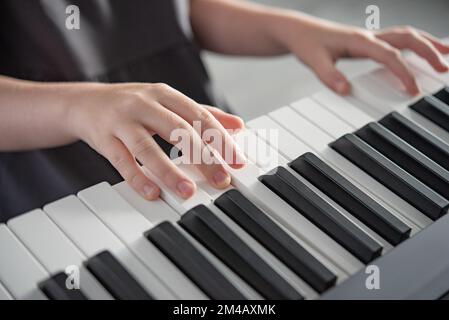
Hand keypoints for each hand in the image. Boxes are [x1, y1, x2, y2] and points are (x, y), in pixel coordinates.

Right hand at [66, 82, 244, 199]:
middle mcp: (144, 104)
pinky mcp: (103, 138)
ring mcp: (122, 121)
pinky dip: (137, 178)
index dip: (220, 139)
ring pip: (148, 147)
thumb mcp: (167, 102)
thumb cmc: (133, 105)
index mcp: (165, 94)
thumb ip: (202, 113)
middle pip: (178, 130)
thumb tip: (238, 125)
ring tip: (187, 191)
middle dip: (203, 156)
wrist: (85, 102)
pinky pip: (121, 160)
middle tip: (221, 180)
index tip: (238, 161)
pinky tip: (152, 193)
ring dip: (169, 171)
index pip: (199, 116)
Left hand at [278, 17, 448, 94]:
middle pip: (407, 37)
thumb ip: (329, 75)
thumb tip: (346, 90)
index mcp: (358, 40)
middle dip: (428, 51)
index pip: (389, 55)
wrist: (298, 31)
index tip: (413, 90)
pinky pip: (396, 40)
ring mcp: (368, 37)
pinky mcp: (366, 41)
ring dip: (426, 43)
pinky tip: (418, 52)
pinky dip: (413, 44)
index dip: (403, 72)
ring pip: (405, 34)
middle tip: (444, 68)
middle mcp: (367, 36)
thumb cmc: (306, 43)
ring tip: (445, 54)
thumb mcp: (313, 61)